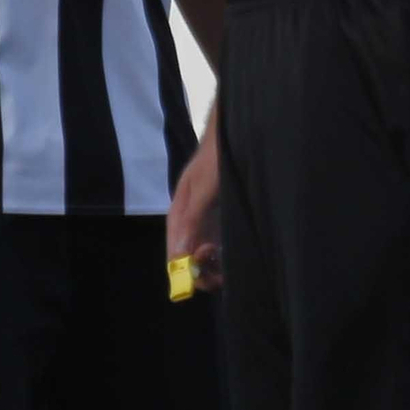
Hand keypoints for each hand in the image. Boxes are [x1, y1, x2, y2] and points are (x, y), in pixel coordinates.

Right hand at [167, 119, 221, 292]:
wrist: (236, 137)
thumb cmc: (217, 158)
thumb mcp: (204, 187)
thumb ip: (192, 218)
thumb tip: (180, 253)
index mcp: (178, 215)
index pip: (173, 252)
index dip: (185, 268)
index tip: (202, 270)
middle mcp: (189, 223)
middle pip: (188, 258)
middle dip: (201, 270)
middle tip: (220, 272)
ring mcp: (205, 223)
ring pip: (203, 256)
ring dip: (213, 267)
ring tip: (228, 264)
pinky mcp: (220, 222)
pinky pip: (217, 248)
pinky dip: (223, 258)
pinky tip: (233, 255)